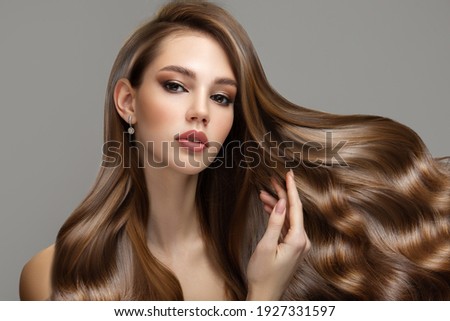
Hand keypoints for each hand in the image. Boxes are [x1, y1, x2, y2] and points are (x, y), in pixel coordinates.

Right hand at [246, 170, 309, 299]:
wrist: (265, 295)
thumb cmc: (262, 274)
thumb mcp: (265, 246)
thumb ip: (274, 223)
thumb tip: (281, 202)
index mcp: (298, 240)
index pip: (296, 208)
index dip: (291, 189)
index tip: (289, 173)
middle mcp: (302, 241)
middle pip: (293, 211)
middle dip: (281, 194)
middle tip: (270, 180)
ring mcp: (299, 245)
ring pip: (289, 218)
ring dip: (277, 205)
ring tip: (263, 193)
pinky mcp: (293, 248)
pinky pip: (287, 226)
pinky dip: (277, 216)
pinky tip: (268, 207)